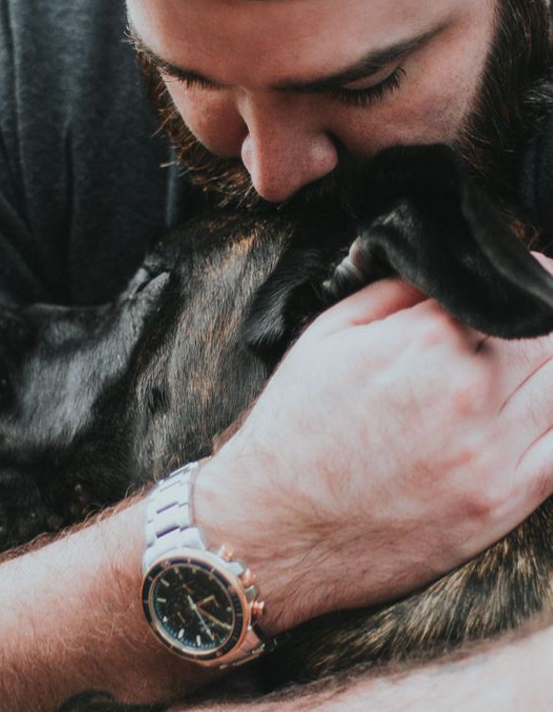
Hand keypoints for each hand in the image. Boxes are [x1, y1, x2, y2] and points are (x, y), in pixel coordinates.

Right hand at [195, 268, 552, 633]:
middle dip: (543, 319)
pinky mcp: (499, 506)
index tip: (526, 279)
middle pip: (547, 336)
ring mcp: (489, 454)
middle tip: (534, 318)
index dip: (521, 279)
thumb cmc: (294, 430)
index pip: (506, 292)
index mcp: (423, 342)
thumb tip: (442, 275)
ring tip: (535, 363)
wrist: (274, 525)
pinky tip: (542, 411)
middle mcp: (466, 392)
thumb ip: (392, 293)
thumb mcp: (325, 337)